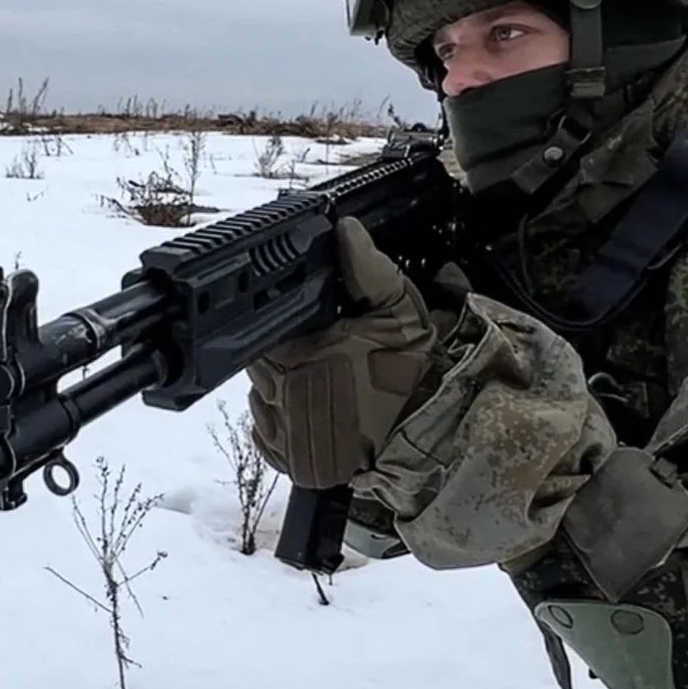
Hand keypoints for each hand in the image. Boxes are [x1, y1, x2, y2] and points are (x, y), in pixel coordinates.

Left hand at [245, 217, 437, 487]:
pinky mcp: (285, 460)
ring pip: (261, 394)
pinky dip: (284, 419)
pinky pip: (268, 432)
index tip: (311, 322)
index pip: (262, 325)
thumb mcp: (396, 310)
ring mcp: (277, 432)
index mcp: (292, 354)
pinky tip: (315, 409)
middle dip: (285, 349)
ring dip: (282, 384)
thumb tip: (345, 228)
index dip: (283, 320)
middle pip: (259, 358)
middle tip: (325, 348)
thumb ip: (367, 268)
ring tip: (323, 380)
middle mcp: (275, 395)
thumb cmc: (410, 374)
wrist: (428, 440)